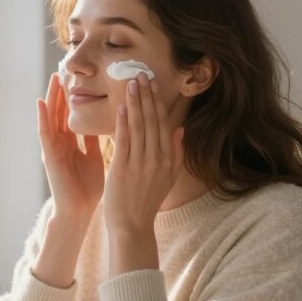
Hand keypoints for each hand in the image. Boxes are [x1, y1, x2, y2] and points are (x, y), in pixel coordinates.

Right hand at [36, 72, 104, 222]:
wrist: (79, 211)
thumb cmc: (87, 188)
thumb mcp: (94, 157)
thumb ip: (94, 141)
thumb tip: (106, 122)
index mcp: (72, 143)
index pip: (72, 115)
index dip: (75, 96)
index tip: (80, 77)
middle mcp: (60, 142)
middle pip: (60, 111)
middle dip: (62, 92)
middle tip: (64, 69)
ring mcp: (52, 148)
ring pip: (51, 117)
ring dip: (51, 98)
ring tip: (53, 78)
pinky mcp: (48, 155)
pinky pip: (44, 132)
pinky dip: (41, 117)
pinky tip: (40, 102)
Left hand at [103, 72, 184, 238]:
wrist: (132, 226)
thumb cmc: (146, 202)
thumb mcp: (168, 178)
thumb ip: (175, 153)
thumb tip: (180, 129)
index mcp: (168, 159)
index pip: (163, 123)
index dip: (158, 101)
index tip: (153, 83)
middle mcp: (157, 159)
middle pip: (152, 121)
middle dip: (147, 96)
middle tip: (141, 74)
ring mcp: (140, 164)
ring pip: (139, 127)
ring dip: (135, 103)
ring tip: (130, 83)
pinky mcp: (123, 169)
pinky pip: (125, 141)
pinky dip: (123, 122)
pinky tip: (121, 107)